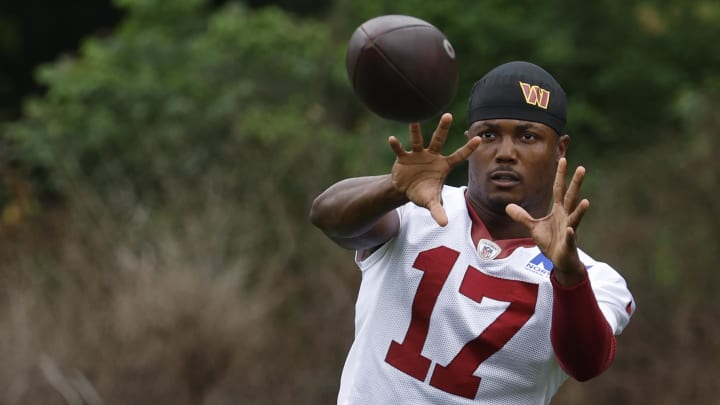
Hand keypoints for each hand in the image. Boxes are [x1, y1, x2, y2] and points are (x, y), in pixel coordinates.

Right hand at [389, 113, 479, 225]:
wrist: (406, 189)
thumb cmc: (424, 193)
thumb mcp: (431, 202)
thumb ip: (438, 211)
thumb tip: (444, 224)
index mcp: (443, 165)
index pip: (458, 156)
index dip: (468, 149)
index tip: (479, 139)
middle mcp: (432, 156)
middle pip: (439, 140)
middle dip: (442, 128)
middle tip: (448, 115)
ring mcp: (417, 155)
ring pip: (418, 141)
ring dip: (416, 131)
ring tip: (414, 121)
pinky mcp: (403, 158)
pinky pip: (400, 150)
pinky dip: (396, 146)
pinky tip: (392, 139)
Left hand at [505, 157, 589, 285]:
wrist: (561, 261)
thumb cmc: (551, 242)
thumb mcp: (533, 227)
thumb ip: (522, 216)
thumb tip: (508, 206)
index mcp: (559, 211)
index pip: (559, 189)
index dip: (560, 175)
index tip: (562, 159)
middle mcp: (566, 217)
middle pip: (571, 197)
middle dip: (575, 184)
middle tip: (582, 168)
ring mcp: (569, 230)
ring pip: (575, 218)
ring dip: (580, 210)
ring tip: (585, 201)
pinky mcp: (568, 244)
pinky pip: (570, 238)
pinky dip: (570, 234)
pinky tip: (570, 230)